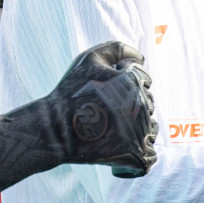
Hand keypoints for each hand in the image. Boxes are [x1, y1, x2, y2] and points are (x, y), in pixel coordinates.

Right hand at [0, 40, 157, 195]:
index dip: (123, 82)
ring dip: (136, 127)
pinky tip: (119, 146)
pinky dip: (139, 150)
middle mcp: (141, 105)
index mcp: (134, 81)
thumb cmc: (70, 93)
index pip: (143, 77)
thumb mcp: (89, 58)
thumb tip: (140, 57)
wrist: (53, 130)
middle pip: (147, 102)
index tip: (105, 90)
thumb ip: (117, 49)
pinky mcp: (135, 153)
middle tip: (104, 110)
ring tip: (110, 128)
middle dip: (130, 104)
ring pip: (150, 126)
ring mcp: (139, 130)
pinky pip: (149, 152)